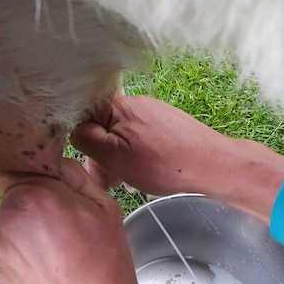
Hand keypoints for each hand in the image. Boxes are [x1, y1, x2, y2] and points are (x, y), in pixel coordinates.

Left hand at [0, 159, 177, 283]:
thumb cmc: (104, 266)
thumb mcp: (104, 207)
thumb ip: (74, 175)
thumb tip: (55, 162)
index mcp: (35, 194)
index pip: (15, 161)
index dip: (33, 168)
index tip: (50, 180)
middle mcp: (7, 216)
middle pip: (11, 189)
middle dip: (32, 197)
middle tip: (62, 218)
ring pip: (8, 217)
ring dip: (26, 223)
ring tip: (57, 247)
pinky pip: (5, 243)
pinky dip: (21, 247)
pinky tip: (46, 264)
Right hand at [72, 95, 283, 223]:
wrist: (210, 165)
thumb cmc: (161, 164)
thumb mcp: (113, 155)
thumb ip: (86, 139)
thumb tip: (73, 130)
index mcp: (118, 105)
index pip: (84, 118)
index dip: (84, 145)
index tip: (94, 168)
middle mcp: (135, 102)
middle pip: (104, 128)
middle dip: (104, 155)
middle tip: (111, 181)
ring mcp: (153, 112)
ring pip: (122, 136)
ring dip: (120, 158)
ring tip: (130, 180)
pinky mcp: (167, 124)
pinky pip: (141, 138)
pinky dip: (138, 156)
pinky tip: (147, 172)